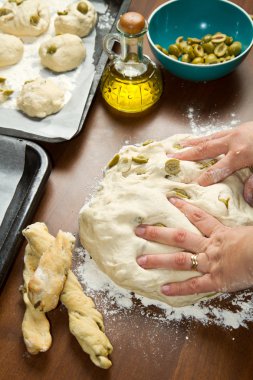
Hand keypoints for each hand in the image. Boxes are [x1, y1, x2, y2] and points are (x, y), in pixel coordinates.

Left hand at [135, 197, 252, 296]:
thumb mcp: (250, 229)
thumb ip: (240, 229)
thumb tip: (244, 225)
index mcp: (221, 233)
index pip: (198, 217)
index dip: (184, 207)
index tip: (170, 199)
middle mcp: (210, 247)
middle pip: (179, 237)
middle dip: (158, 234)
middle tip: (139, 230)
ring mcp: (211, 263)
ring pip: (180, 260)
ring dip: (159, 260)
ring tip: (141, 260)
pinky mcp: (215, 280)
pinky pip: (194, 285)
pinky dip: (179, 288)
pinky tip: (163, 289)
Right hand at [169, 122, 252, 205]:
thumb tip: (246, 198)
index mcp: (239, 154)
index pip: (216, 170)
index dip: (203, 178)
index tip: (191, 186)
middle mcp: (232, 141)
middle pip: (205, 149)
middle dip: (187, 155)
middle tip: (171, 158)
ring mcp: (234, 132)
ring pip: (208, 138)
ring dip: (192, 142)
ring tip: (179, 145)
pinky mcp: (238, 128)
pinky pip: (216, 133)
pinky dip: (204, 136)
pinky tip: (199, 138)